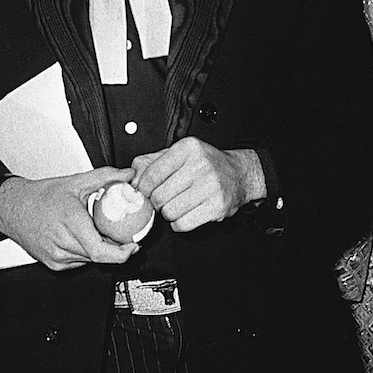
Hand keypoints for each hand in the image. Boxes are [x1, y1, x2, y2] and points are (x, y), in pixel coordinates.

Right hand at [0, 167, 140, 270]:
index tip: (133, 245)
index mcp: (70, 223)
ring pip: (89, 260)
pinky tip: (80, 237)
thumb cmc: (40, 197)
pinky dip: (85, 252)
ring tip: (95, 231)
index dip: (122, 253)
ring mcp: (57, 257)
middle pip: (98, 255)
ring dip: (98, 249)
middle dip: (113, 247)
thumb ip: (105, 177)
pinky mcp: (53, 264)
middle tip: (120, 235)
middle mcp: (63, 243)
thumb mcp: (75, 181)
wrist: (13, 208)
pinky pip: (78, 262)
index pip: (101, 251)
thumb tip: (127, 175)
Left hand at [131, 138, 264, 232]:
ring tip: (175, 205)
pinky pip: (184, 224)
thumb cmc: (205, 164)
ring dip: (167, 213)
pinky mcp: (218, 207)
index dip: (144, 187)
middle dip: (155, 202)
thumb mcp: (179, 154)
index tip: (144, 191)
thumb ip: (151, 162)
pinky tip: (184, 214)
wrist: (239, 174)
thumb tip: (132, 179)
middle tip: (160, 200)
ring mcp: (211, 187)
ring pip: (170, 212)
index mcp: (188, 148)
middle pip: (160, 195)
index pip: (153, 173)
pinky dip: (178, 224)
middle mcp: (200, 165)